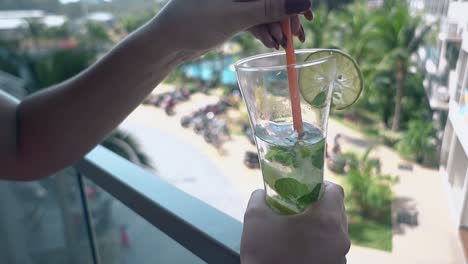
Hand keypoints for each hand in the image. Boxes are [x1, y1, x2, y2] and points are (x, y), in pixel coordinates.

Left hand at [154, 0, 311, 53]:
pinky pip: (253, 18)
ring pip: (263, 9)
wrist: (167, 42)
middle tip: (296, 36)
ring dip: (275, 27)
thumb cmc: (193, 22)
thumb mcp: (234, 16)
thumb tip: (302, 1)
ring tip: (282, 45)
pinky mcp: (230, 13)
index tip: (306, 14)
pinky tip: (270, 43)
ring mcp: (233, 0)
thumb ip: (268, 8)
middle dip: (285, 16)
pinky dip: (263, 30)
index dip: (292, 0)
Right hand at [241, 182, 349, 263]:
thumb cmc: (264, 254)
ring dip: (320, 227)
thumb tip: (264, 193)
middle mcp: (340, 238)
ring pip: (335, 232)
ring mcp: (340, 257)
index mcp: (327, 220)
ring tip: (297, 230)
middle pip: (337, 211)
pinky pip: (331, 250)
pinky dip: (320, 245)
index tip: (304, 189)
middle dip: (319, 206)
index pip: (336, 190)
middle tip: (298, 207)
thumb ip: (260, 198)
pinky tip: (299, 248)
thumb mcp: (254, 217)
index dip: (320, 185)